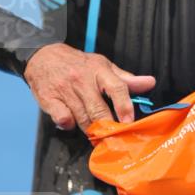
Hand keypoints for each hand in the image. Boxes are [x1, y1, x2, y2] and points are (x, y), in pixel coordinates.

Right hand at [23, 43, 155, 132]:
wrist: (44, 56)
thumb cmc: (78, 64)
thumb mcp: (103, 66)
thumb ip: (126, 78)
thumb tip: (150, 83)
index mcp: (99, 70)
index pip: (116, 87)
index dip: (124, 106)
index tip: (129, 121)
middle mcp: (82, 80)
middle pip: (99, 109)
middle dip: (108, 126)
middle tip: (114, 138)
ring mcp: (65, 90)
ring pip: (83, 118)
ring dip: (91, 129)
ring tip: (96, 132)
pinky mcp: (49, 99)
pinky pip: (63, 119)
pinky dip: (69, 125)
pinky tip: (72, 122)